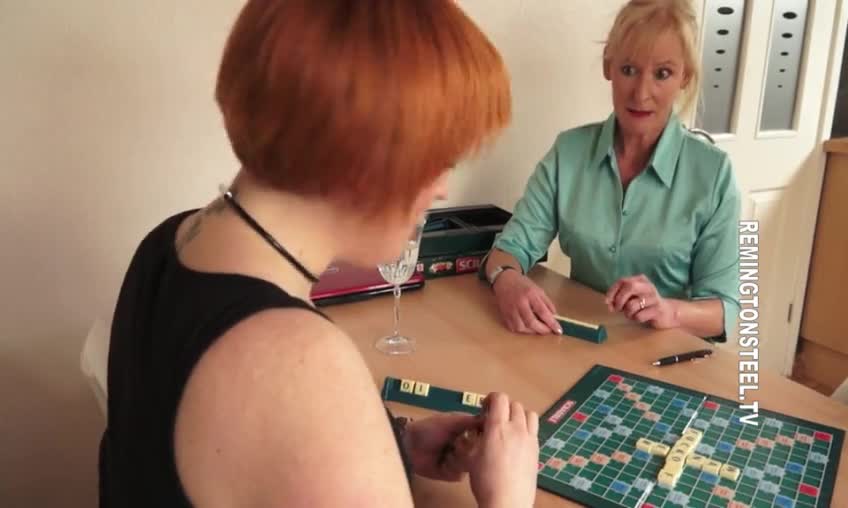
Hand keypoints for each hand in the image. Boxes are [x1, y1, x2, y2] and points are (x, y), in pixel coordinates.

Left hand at [402, 413, 481, 480]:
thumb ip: (469, 420)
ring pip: (470, 465)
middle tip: (456, 444)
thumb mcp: (450, 420)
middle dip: (467, 449)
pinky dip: (450, 468)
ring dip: (458, 458)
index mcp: (466, 433)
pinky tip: (442, 462)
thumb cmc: (428, 428)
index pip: (483, 438)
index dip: (481, 439)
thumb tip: (488, 418)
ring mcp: (459, 461)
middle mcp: (465, 447)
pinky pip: (459, 474)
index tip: (474, 436)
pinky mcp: (450, 474)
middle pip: (478, 454)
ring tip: (447, 452)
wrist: (409, 445)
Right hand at [468, 393, 538, 507]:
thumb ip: (474, 438)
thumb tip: (476, 431)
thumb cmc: (485, 481)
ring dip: (518, 414)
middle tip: (495, 418)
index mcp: (498, 427)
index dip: (491, 398)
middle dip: (504, 406)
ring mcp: (530, 439)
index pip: (499, 398)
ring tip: (510, 425)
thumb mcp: (470, 457)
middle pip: (515, 404)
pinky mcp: (537, 450)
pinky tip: (518, 440)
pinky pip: (535, 429)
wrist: (507, 501)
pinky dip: (527, 427)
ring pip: (529, 414)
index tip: (485, 408)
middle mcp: (517, 429)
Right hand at [492, 270, 561, 334]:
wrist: (504, 281)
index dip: (551, 323)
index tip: (558, 330)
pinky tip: (527, 327)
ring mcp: (510, 310)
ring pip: (521, 327)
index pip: (542, 312)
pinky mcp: (504, 315)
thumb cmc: (523, 285)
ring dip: (532, 331)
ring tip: (538, 328)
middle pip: (531, 322)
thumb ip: (547, 303)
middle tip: (549, 331)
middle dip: (542, 330)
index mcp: (530, 294)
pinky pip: (513, 328)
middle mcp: (519, 303)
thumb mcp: (538, 290)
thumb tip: (554, 317)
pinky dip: (522, 330)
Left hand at [605, 274, 678, 328]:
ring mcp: (654, 298)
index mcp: (641, 280)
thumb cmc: (645, 304)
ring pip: (632, 305)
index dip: (612, 291)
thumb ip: (620, 297)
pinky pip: (639, 316)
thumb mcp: (633, 297)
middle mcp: (648, 286)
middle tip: (617, 309)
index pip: (622, 281)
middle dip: (619, 299)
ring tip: (631, 314)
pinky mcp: (658, 310)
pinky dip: (635, 319)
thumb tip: (608, 303)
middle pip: (629, 287)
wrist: (668, 313)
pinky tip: (640, 317)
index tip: (607, 301)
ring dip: (627, 313)